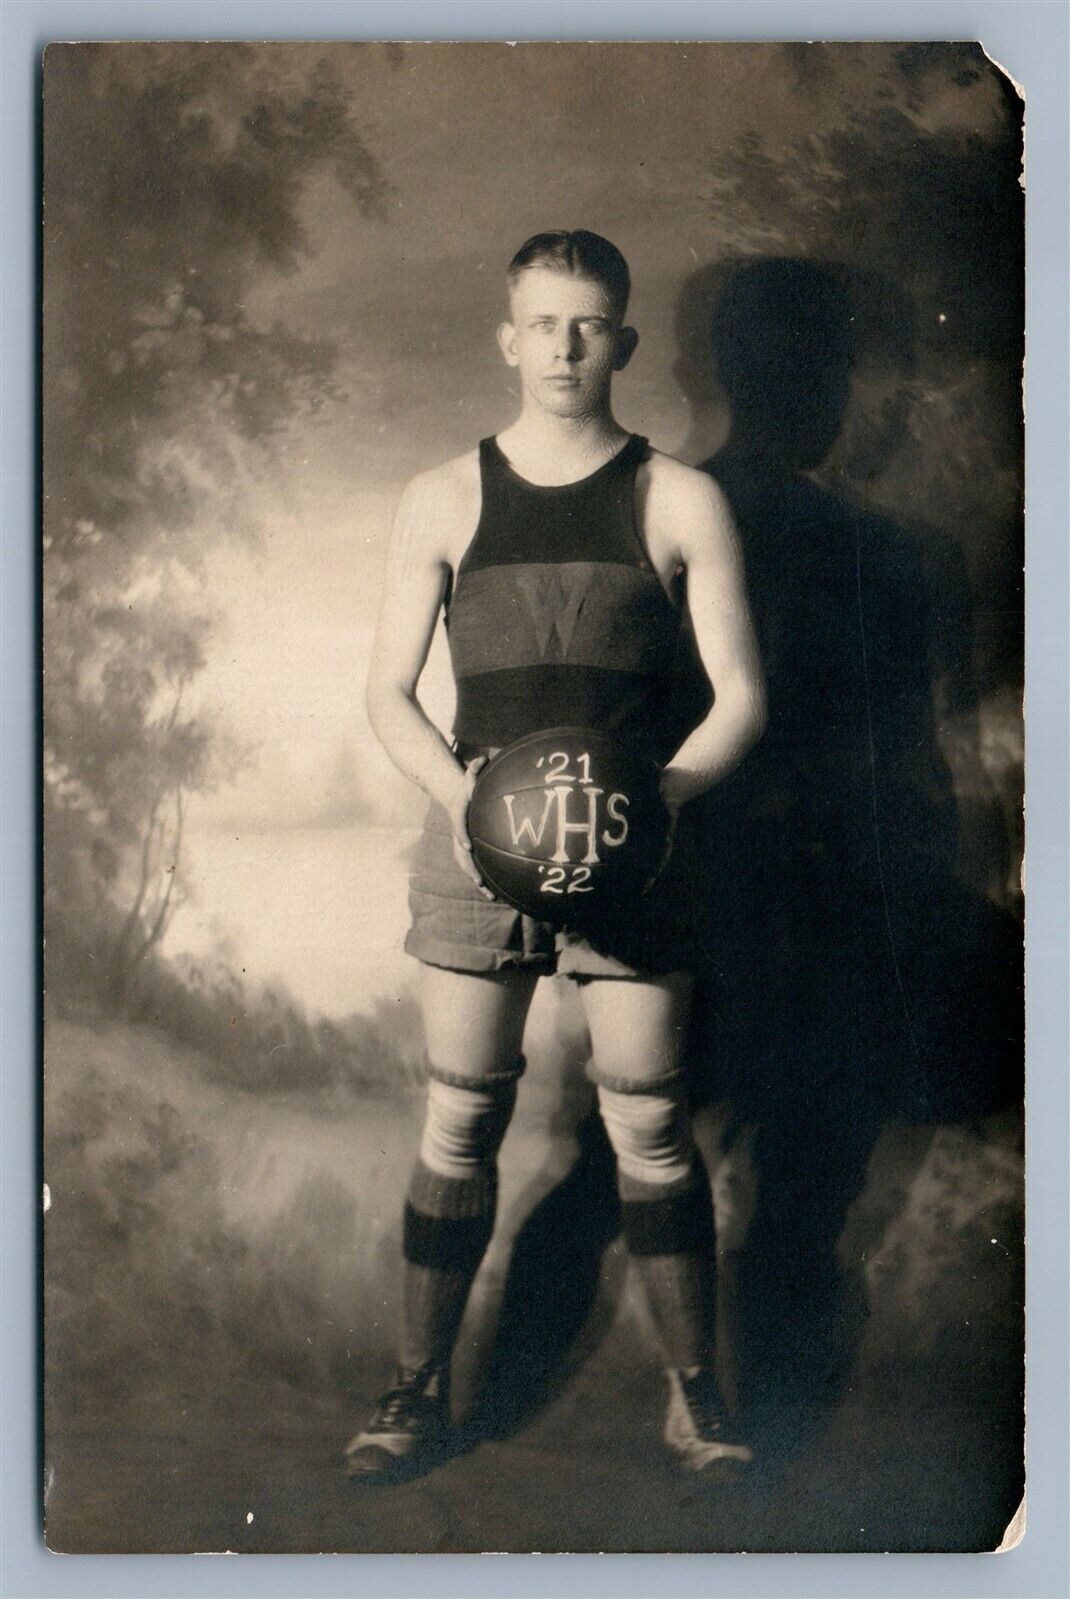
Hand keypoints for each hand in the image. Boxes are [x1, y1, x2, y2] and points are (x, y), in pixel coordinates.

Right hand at [447, 756, 494, 898]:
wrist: (453, 797)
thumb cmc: (465, 787)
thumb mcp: (468, 775)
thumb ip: (474, 768)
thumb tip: (481, 759)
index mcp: (458, 818)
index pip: (458, 827)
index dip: (461, 836)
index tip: (467, 845)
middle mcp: (459, 834)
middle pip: (461, 855)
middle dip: (470, 869)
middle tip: (480, 882)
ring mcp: (462, 844)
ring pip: (468, 866)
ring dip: (478, 881)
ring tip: (492, 895)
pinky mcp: (469, 850)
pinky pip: (476, 866)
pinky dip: (483, 879)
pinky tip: (497, 892)